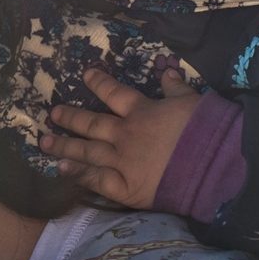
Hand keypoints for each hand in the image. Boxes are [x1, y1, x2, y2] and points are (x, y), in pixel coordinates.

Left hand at [39, 67, 199, 208]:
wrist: (214, 166)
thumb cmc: (206, 130)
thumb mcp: (193, 100)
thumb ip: (175, 88)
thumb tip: (168, 72)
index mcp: (142, 111)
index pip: (114, 93)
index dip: (98, 82)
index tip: (85, 74)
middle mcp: (125, 134)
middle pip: (91, 124)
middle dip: (70, 118)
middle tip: (52, 114)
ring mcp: (122, 161)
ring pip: (86, 152)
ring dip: (64, 147)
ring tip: (44, 143)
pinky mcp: (125, 186)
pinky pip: (97, 181)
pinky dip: (79, 176)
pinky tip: (62, 172)